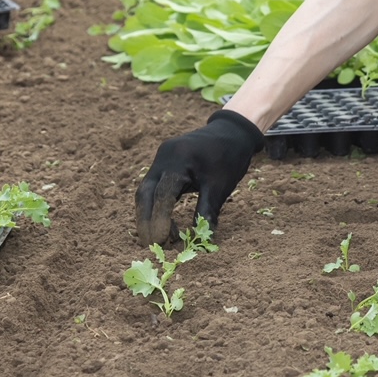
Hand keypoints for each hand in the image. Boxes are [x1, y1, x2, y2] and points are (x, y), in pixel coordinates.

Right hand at [135, 110, 265, 244]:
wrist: (232, 131)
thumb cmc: (229, 157)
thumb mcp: (220, 186)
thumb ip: (207, 211)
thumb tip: (202, 241)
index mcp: (179, 159)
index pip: (163, 195)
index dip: (159, 220)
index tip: (162, 242)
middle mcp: (164, 157)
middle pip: (145, 193)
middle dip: (146, 221)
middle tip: (153, 245)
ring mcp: (162, 158)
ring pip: (146, 190)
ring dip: (149, 214)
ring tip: (160, 237)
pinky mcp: (163, 161)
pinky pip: (153, 185)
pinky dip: (156, 204)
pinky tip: (164, 221)